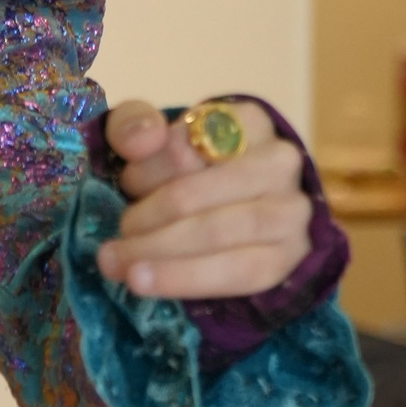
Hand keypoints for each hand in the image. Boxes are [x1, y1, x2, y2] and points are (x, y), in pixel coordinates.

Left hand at [96, 99, 310, 300]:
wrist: (218, 215)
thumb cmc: (179, 171)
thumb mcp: (149, 138)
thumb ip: (133, 125)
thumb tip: (144, 139)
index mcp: (246, 122)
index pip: (186, 144)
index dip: (147, 170)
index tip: (125, 185)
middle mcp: (279, 161)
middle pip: (201, 191)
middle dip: (148, 219)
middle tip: (113, 242)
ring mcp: (292, 210)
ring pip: (222, 231)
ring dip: (163, 252)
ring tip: (122, 267)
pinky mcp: (290, 256)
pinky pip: (241, 272)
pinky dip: (188, 279)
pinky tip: (150, 284)